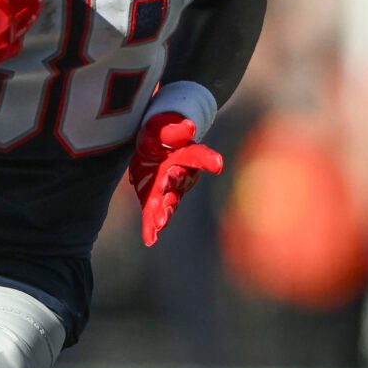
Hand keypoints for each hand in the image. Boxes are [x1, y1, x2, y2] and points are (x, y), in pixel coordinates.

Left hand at [127, 113, 221, 246]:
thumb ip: (172, 131)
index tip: (217, 163)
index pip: (197, 156)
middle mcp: (180, 175)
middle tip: (171, 192)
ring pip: (168, 202)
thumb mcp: (159, 128)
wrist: (151, 148)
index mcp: (184, 155)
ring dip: (164, 212)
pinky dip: (151, 227)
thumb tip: (189, 127)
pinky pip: (152, 214)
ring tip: (160, 222)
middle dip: (175, 187)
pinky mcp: (154, 199)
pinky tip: (150, 240)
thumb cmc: (159, 135)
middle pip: (179, 182)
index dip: (207, 159)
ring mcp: (168, 190)